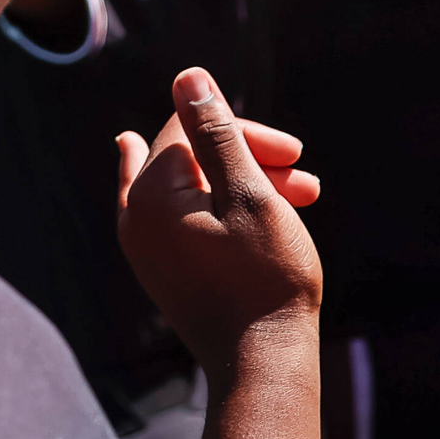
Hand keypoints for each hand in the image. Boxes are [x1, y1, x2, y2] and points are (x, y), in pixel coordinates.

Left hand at [114, 68, 322, 371]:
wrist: (261, 361)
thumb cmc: (265, 277)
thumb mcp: (249, 194)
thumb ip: (216, 134)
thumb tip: (187, 77)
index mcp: (150, 195)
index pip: (188, 130)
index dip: (244, 133)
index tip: (293, 155)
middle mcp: (134, 219)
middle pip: (189, 159)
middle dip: (248, 158)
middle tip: (305, 177)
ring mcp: (145, 249)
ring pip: (193, 191)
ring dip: (245, 186)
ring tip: (302, 200)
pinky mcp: (163, 271)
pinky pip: (186, 220)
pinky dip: (224, 210)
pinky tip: (240, 198)